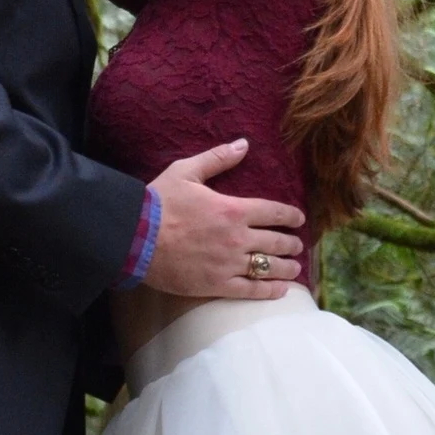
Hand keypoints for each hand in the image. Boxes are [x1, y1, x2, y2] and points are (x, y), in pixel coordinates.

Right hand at [144, 141, 305, 298]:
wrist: (135, 237)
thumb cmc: (159, 202)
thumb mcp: (186, 171)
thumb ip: (217, 158)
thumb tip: (243, 144)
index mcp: (233, 209)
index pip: (274, 212)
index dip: (291, 216)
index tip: (299, 218)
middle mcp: (237, 238)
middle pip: (277, 242)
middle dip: (291, 243)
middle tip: (297, 245)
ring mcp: (229, 263)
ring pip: (269, 268)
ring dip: (287, 268)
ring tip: (294, 268)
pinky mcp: (217, 284)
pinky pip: (251, 290)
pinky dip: (269, 290)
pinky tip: (280, 290)